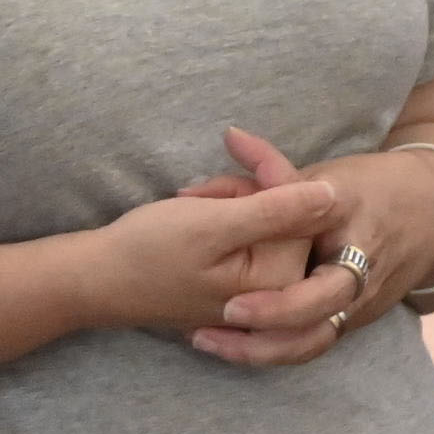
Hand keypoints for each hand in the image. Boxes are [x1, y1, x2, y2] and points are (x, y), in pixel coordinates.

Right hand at [87, 128, 370, 351]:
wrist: (96, 280)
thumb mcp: (212, 225)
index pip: (301, 206)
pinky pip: (252, 236)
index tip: (233, 139)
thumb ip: (276, 211)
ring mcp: (264, 292)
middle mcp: (282, 293)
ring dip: (229, 201)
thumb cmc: (147, 252)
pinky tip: (194, 216)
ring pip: (267, 219)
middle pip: (287, 214)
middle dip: (242, 190)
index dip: (266, 169)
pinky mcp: (245, 285)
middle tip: (197, 191)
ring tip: (189, 203)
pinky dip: (225, 217)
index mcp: (282, 283)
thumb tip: (337, 194)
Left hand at [180, 128, 433, 367]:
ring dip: (265, 348)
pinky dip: (274, 350)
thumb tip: (211, 159)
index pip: (317, 225)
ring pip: (318, 336)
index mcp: (351, 211)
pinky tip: (230, 348)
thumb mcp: (322, 175)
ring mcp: (365, 296)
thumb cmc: (366, 190)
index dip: (281, 229)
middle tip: (225, 311)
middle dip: (275, 311)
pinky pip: (316, 342)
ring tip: (211, 343)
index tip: (240, 248)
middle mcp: (363, 260)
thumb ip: (265, 174)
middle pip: (326, 299)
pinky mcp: (359, 319)